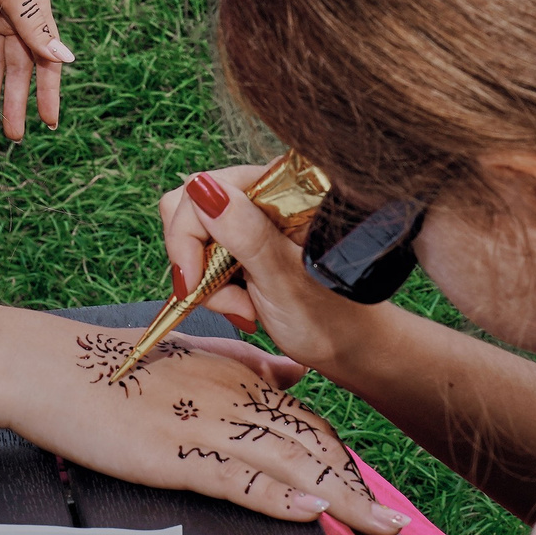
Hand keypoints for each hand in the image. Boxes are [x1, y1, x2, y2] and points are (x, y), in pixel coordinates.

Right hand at [3, 321, 415, 534]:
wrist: (47, 366)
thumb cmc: (111, 367)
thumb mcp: (187, 358)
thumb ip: (245, 368)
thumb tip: (292, 377)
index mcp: (240, 381)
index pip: (315, 431)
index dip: (356, 472)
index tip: (388, 513)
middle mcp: (233, 400)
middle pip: (317, 454)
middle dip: (364, 501)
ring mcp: (206, 424)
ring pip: (292, 467)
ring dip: (343, 505)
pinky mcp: (174, 449)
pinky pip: (238, 475)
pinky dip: (278, 495)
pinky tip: (310, 512)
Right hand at [159, 162, 388, 373]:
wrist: (348, 346)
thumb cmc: (331, 317)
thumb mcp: (283, 278)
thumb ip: (245, 233)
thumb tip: (202, 189)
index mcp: (280, 188)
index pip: (203, 188)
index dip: (188, 235)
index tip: (193, 282)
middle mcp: (262, 194)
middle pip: (191, 209)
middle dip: (197, 261)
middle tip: (232, 302)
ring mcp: (251, 220)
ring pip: (193, 237)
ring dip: (208, 282)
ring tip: (245, 309)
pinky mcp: (244, 245)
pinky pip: (203, 257)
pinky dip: (214, 288)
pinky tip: (245, 307)